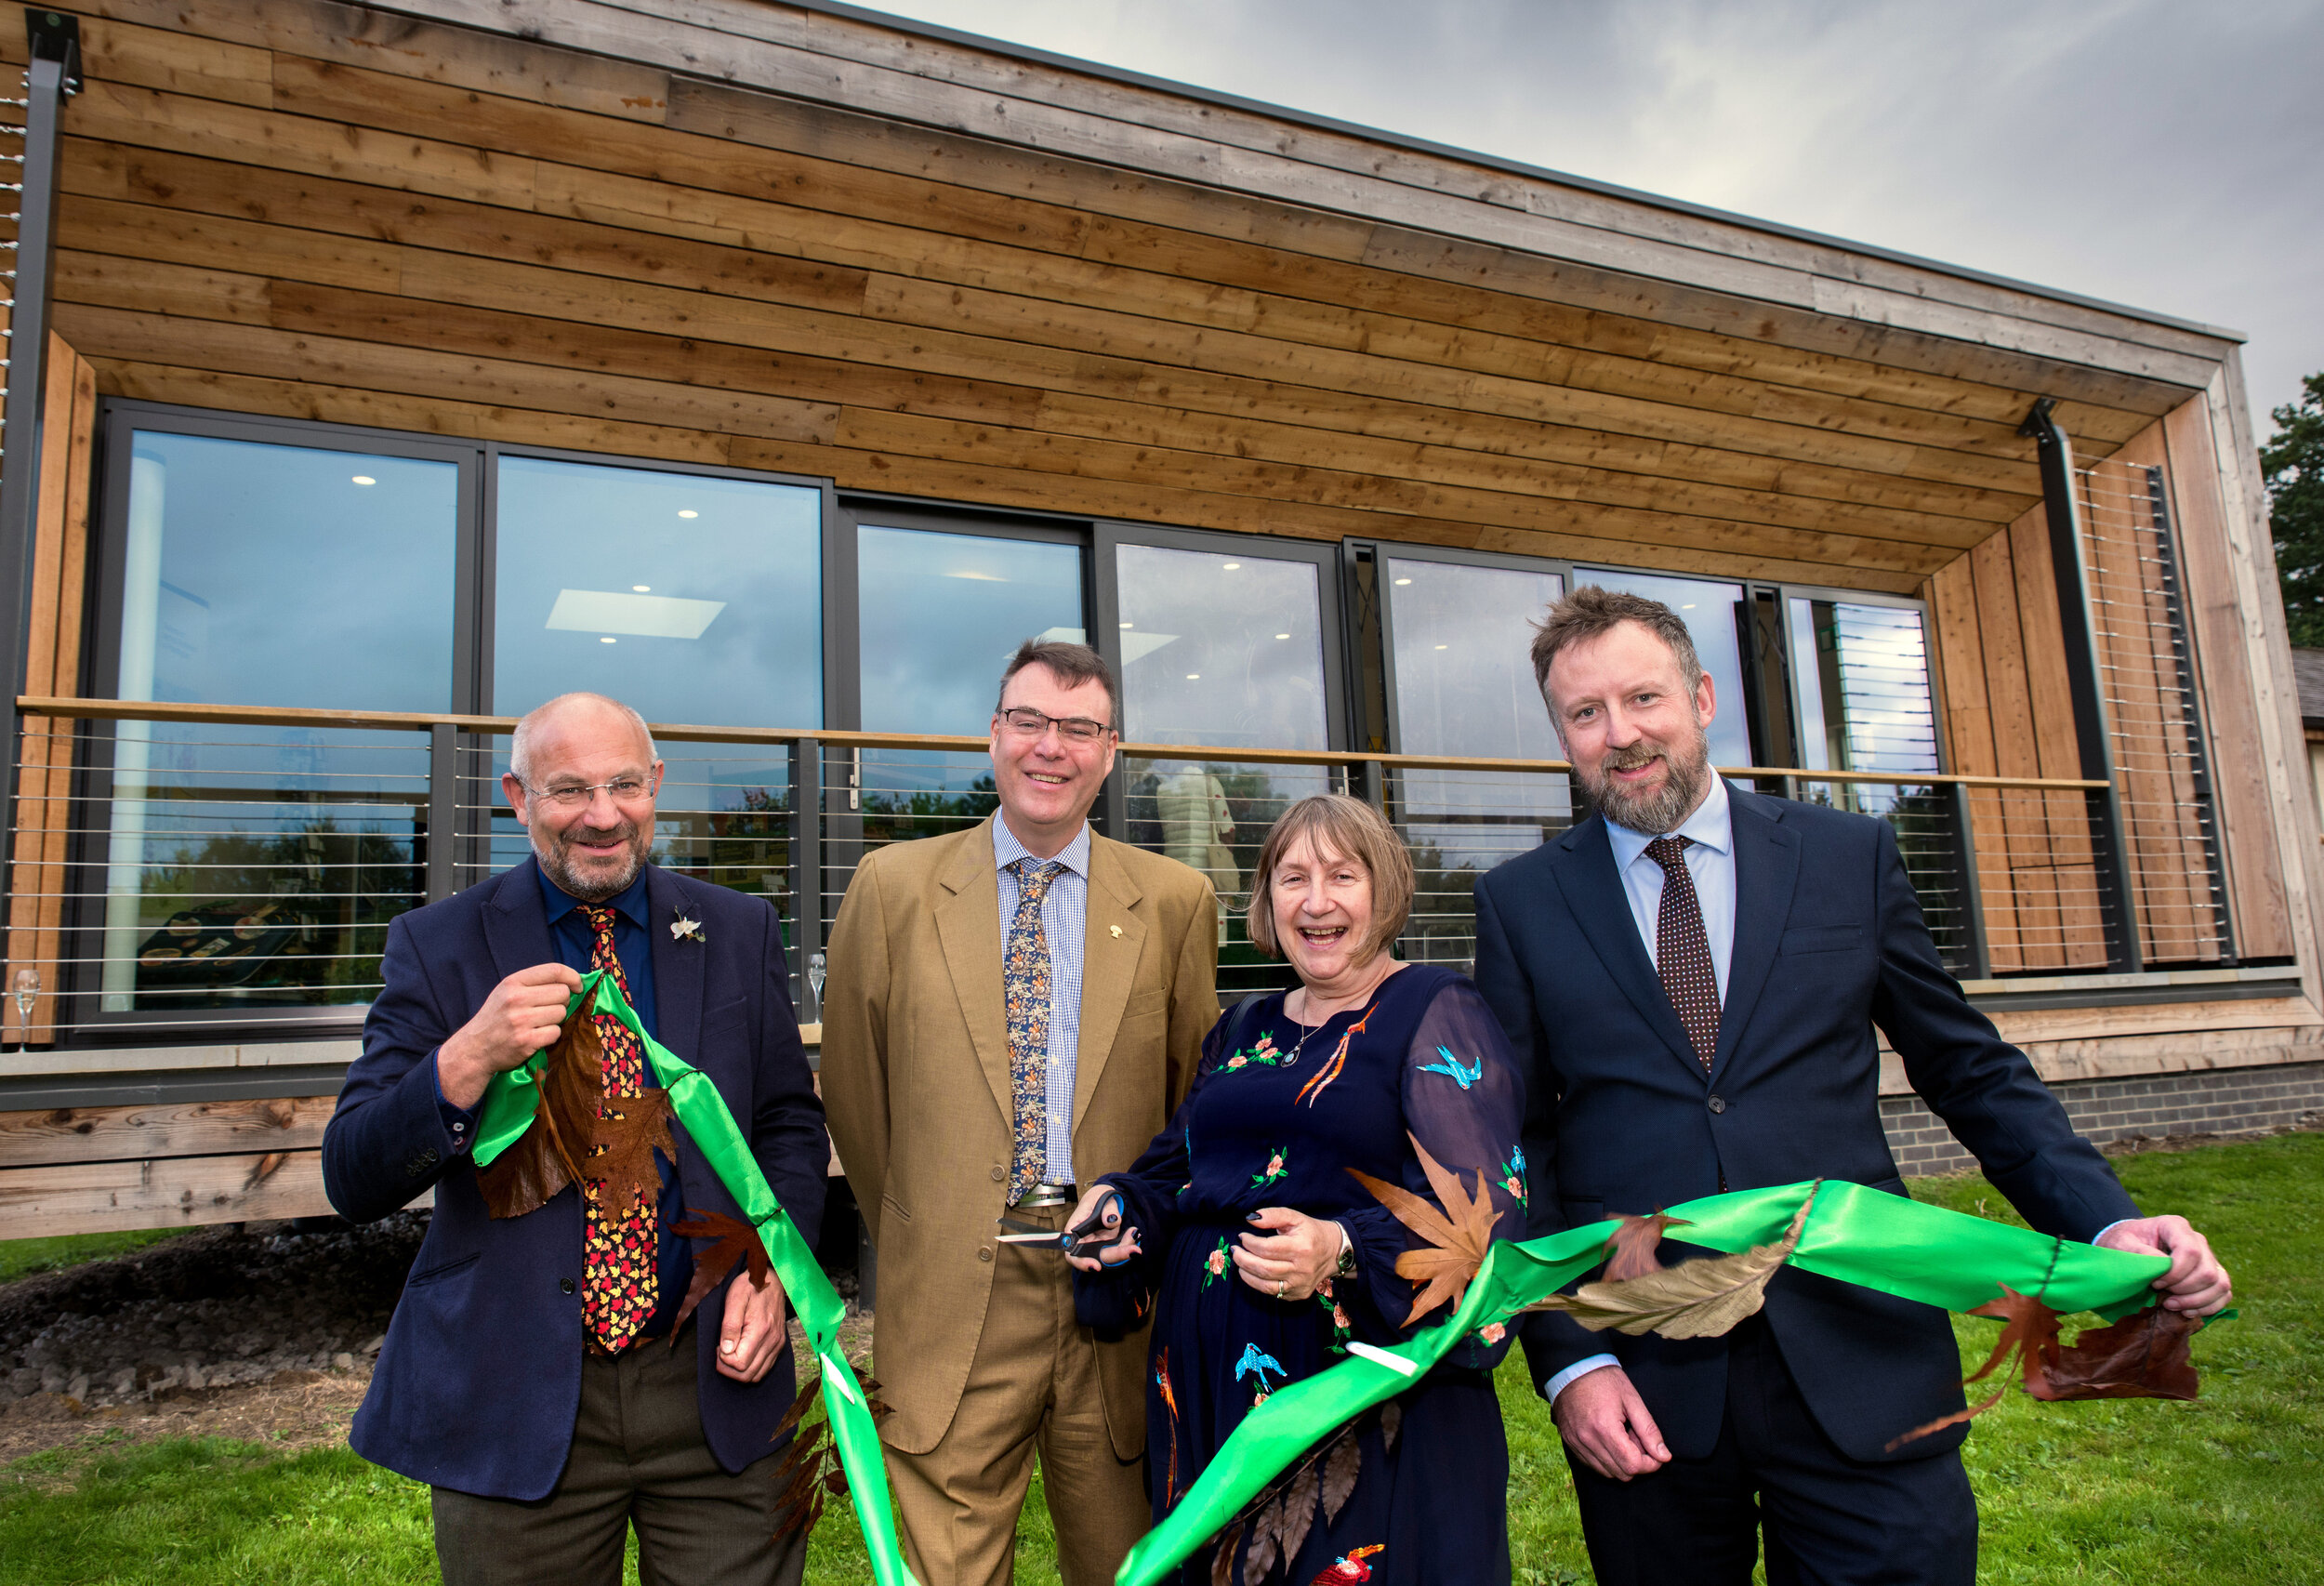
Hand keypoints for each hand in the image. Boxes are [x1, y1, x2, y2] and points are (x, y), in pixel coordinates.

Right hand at [438, 963, 583, 1107]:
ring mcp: (521, 1020)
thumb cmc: (497, 1018)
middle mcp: (516, 998)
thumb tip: (573, 982)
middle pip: (563, 993)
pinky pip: (555, 1033)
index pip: (555, 970)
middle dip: (562, 1002)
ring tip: (538, 1024)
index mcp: (513, 982)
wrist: (474, 1049)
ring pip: (561, 1013)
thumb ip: (535, 984)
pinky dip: (550, 1036)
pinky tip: (536, 1036)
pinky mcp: (526, 1041)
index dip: (573, 977)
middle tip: (548, 1010)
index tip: (578, 986)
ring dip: (555, 1020)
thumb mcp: (507, 992)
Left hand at [717, 1266, 791, 1382]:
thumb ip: (729, 1325)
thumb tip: (725, 1350)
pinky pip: (765, 1368)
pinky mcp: (779, 1344)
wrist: (772, 1278)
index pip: (739, 1364)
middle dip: (729, 1369)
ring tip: (730, 1354)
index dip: (723, 1360)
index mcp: (760, 1330)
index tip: (717, 1346)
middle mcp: (772, 1341)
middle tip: (720, 1352)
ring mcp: (777, 1344)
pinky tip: (742, 1354)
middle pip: (747, 1375)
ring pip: (756, 1375)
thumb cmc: (750, 1286)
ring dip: (739, 1371)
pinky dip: (751, 1368)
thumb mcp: (734, 1299)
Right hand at [1063, 1184, 1140, 1271]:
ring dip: (1125, 1250)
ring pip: (1110, 1256)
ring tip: (1133, 1234)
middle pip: (1096, 1258)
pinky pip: (1119, 1250)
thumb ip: (1107, 1210)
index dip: (1082, 1262)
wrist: (1104, 1199)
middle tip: (1134, 1250)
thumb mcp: (1100, 1198)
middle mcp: (1085, 1243)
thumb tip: (1111, 1220)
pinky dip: (1128, 1243)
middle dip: (1116, 1256)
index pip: (1073, 1254)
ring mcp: (1097, 1246)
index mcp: (1074, 1232)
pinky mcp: (1109, 1246)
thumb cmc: (1096, 1199)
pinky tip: (1133, 1232)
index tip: (1096, 1266)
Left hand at [1233, 1207, 1338, 1300]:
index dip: (1250, 1243)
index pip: (1267, 1248)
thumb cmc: (1311, 1232)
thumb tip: (1250, 1219)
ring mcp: (1300, 1284)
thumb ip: (1272, 1215)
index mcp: (1302, 1247)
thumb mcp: (1295, 1217)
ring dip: (1246, 1273)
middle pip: (1263, 1268)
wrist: (1334, 1252)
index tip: (1242, 1236)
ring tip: (1240, 1261)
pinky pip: (1272, 1292)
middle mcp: (1302, 1269)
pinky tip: (1251, 1272)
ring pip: (1265, 1284)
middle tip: (1235, 1250)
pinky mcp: (1298, 1294)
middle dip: (1243, 1259)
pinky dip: (1257, 1283)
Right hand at [1552, 1364, 1669, 1480]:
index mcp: (1605, 1428)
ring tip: (1623, 1438)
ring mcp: (1576, 1444)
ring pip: (1607, 1472)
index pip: (1633, 1465)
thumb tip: (1663, 1456)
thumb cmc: (1604, 1380)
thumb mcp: (1632, 1400)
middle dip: (1637, 1463)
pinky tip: (1610, 1440)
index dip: (1650, 1464)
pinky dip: (1606, 1460)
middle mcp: (1587, 1441)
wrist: (1572, 1369)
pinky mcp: (1570, 1443)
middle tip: (1638, 1439)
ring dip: (1621, 1462)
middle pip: (1621, 1473)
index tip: (1656, 1453)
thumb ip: (1649, 1430)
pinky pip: (1593, 1465)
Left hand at [2094, 1215, 2232, 1315]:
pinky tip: (2186, 1311)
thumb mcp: (2121, 1244)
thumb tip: (2164, 1267)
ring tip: (2171, 1305)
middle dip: (2184, 1290)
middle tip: (2162, 1295)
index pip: (2190, 1251)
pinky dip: (2209, 1307)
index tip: (2155, 1283)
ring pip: (2220, 1284)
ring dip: (2197, 1302)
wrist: (2127, 1247)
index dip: (2175, 1273)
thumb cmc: (2123, 1244)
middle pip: (2207, 1272)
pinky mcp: (2212, 1275)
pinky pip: (2224, 1294)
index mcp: (2175, 1226)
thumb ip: (2139, 1253)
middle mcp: (2197, 1240)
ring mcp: (2207, 1257)